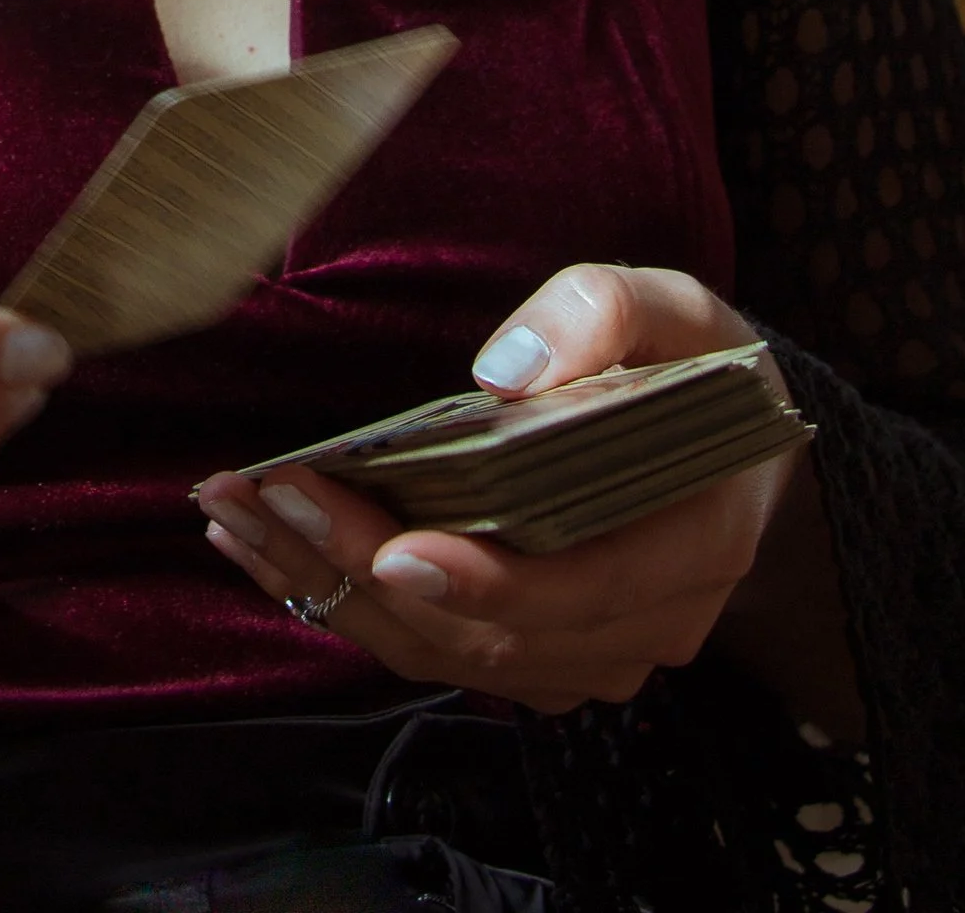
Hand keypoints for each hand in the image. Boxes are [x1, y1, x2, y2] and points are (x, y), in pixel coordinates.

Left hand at [193, 263, 815, 716]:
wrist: (728, 447)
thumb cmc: (695, 366)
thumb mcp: (675, 307)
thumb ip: (604, 316)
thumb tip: (505, 372)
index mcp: (694, 545)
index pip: (587, 591)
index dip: (489, 585)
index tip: (395, 546)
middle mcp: (643, 627)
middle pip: (493, 635)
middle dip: (366, 570)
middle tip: (264, 494)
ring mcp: (588, 655)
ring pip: (445, 655)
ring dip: (331, 590)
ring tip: (236, 512)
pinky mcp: (536, 656)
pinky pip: (433, 650)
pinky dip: (345, 603)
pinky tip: (269, 546)